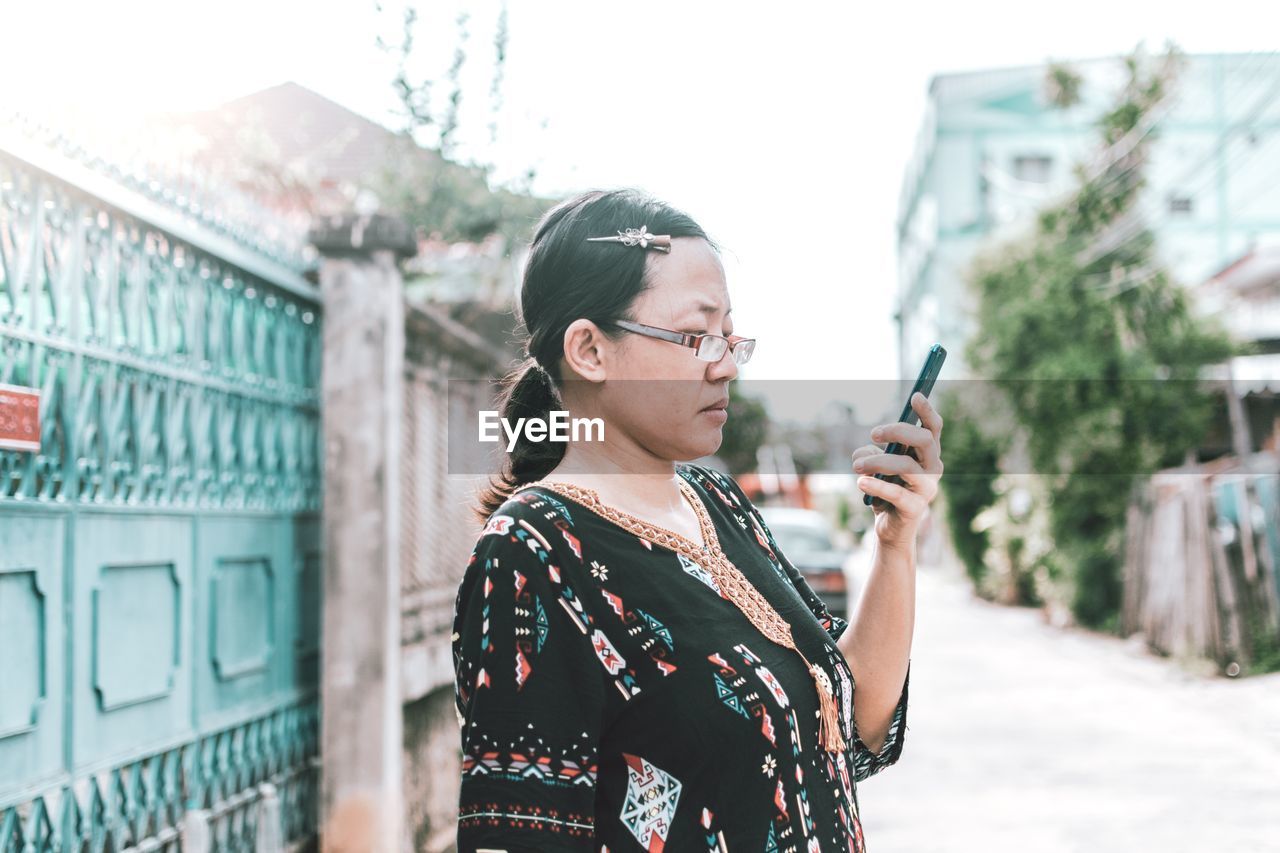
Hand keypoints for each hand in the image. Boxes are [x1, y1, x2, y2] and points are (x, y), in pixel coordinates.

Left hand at [852, 392, 944, 551]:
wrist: (890, 528)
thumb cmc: (886, 490)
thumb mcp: (875, 467)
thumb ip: (870, 454)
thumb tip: (864, 453)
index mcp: (927, 455)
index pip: (933, 428)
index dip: (927, 411)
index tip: (915, 396)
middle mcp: (932, 469)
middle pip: (925, 440)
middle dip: (898, 431)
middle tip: (873, 433)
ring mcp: (926, 489)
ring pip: (907, 466)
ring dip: (878, 461)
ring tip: (856, 466)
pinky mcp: (915, 508)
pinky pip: (897, 492)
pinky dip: (877, 485)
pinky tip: (861, 482)